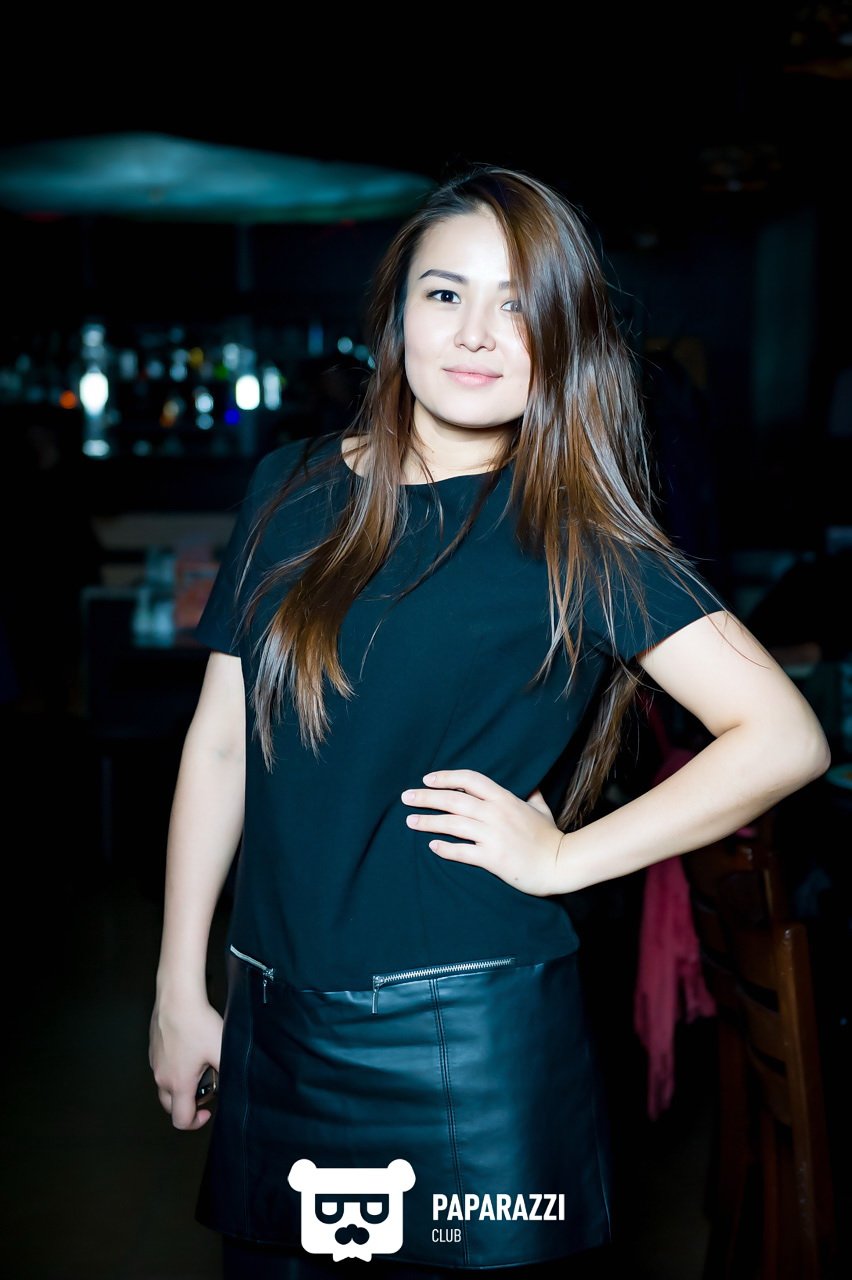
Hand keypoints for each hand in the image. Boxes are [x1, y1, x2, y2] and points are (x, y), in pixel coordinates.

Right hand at [149, 996, 223, 1130]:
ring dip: (180, 1086)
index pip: (180, 1120)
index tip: (208, 1110)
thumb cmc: (198, 1024)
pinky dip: (174, 1068)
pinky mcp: (153, 1048)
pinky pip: (162, 1067)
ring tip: (200, 1067)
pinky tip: (189, 1050)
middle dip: (187, 1105)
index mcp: (178, 1084)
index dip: (195, 1123)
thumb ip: (228, 1073)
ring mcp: (154, 1062)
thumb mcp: (220, 1050)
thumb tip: (233, 1085)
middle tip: (205, 1090)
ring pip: (165, 1086)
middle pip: (170, 1106)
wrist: (177, 998)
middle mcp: (162, 1077)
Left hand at [401, 769, 564, 896]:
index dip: (447, 777)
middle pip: (454, 800)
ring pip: (453, 824)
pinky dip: (445, 848)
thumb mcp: (541, 809)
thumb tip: (530, 783)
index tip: (427, 779)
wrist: (560, 864)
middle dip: (427, 797)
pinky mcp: (492, 858)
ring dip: (428, 821)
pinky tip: (432, 846)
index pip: (470, 780)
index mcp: (505, 799)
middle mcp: (496, 814)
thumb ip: (532, 794)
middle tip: (406, 797)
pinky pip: (462, 852)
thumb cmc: (550, 837)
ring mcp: (493, 836)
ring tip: (409, 821)